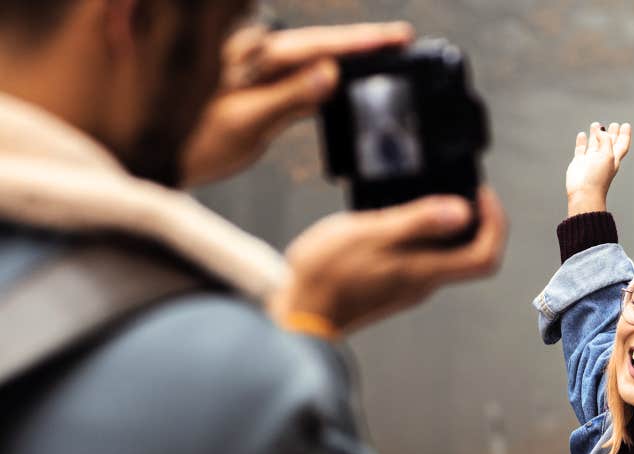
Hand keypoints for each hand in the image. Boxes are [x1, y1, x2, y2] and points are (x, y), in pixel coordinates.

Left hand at [182, 22, 413, 186]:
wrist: (148, 156)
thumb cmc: (186, 142)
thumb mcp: (242, 125)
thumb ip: (288, 98)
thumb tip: (330, 72)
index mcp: (252, 58)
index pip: (317, 45)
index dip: (361, 41)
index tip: (398, 37)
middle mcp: (251, 55)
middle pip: (317, 43)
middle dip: (361, 42)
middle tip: (404, 41)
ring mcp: (250, 70)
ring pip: (307, 57)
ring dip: (345, 55)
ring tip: (385, 55)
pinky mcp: (249, 87)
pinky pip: (294, 75)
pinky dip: (320, 75)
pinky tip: (338, 79)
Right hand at [271, 188, 508, 334]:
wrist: (297, 314)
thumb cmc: (327, 274)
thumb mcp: (371, 233)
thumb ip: (418, 222)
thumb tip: (464, 211)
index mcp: (426, 271)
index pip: (485, 255)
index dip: (495, 224)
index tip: (482, 195)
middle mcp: (424, 282)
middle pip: (470, 253)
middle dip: (475, 219)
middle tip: (461, 188)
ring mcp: (408, 286)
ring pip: (445, 254)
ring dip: (445, 224)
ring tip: (425, 194)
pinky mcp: (391, 285)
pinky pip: (420, 257)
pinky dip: (420, 234)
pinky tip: (395, 215)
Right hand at [564, 121, 630, 215]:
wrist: (584, 193)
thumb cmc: (598, 178)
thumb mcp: (608, 155)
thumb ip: (606, 140)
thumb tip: (600, 130)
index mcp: (614, 158)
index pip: (622, 144)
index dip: (625, 135)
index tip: (626, 125)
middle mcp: (603, 159)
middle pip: (609, 143)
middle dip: (612, 133)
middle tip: (614, 125)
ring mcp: (590, 161)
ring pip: (594, 144)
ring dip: (596, 134)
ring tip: (596, 124)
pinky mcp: (579, 163)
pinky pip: (581, 150)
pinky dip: (582, 142)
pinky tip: (582, 135)